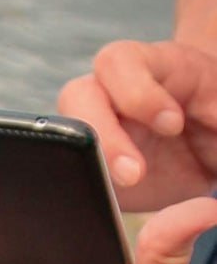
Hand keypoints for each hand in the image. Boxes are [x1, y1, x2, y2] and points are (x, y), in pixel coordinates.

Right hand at [57, 37, 216, 208]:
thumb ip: (216, 114)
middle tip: (134, 174)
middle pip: (77, 94)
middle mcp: (112, 93)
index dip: (138, 93)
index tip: (173, 126)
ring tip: (124, 188)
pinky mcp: (89, 162)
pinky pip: (68, 170)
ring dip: (88, 164)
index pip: (120, 62)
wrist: (211, 144)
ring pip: (62, 133)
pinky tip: (109, 201)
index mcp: (153, 67)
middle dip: (103, 135)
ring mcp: (95, 126)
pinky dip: (83, 187)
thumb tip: (191, 144)